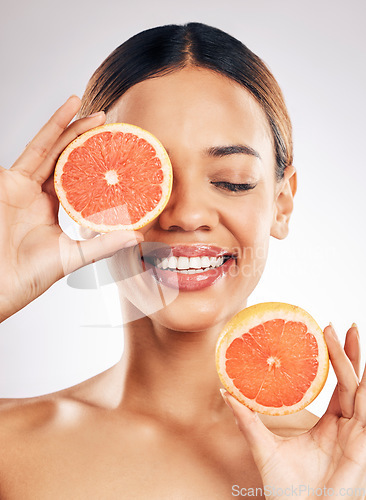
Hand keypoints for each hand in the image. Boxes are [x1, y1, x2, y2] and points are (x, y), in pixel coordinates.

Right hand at [0, 96, 142, 321]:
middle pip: (60, 155)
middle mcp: (35, 192)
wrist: (0, 285)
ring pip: (44, 147)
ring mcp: (19, 185)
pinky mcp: (6, 182)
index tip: (113, 147)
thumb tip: (138, 235)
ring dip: (61, 124)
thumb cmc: (30, 276)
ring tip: (79, 103)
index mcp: (50, 207)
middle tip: (104, 117)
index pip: (74, 175)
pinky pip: (29, 153)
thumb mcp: (73, 256)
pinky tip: (61, 119)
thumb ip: (103, 245)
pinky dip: (46, 135)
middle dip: (80, 133)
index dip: (91, 160)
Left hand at [222, 324, 365, 497]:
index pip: (338, 383)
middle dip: (350, 352)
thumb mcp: (264, 447)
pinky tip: (359, 371)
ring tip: (348, 334)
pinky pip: (365, 410)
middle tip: (345, 325)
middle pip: (352, 380)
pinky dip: (363, 388)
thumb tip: (226, 393)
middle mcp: (346, 425)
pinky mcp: (360, 445)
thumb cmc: (287, 490)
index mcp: (330, 424)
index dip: (336, 359)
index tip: (328, 332)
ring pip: (359, 389)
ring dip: (354, 361)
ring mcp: (356, 434)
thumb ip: (248, 420)